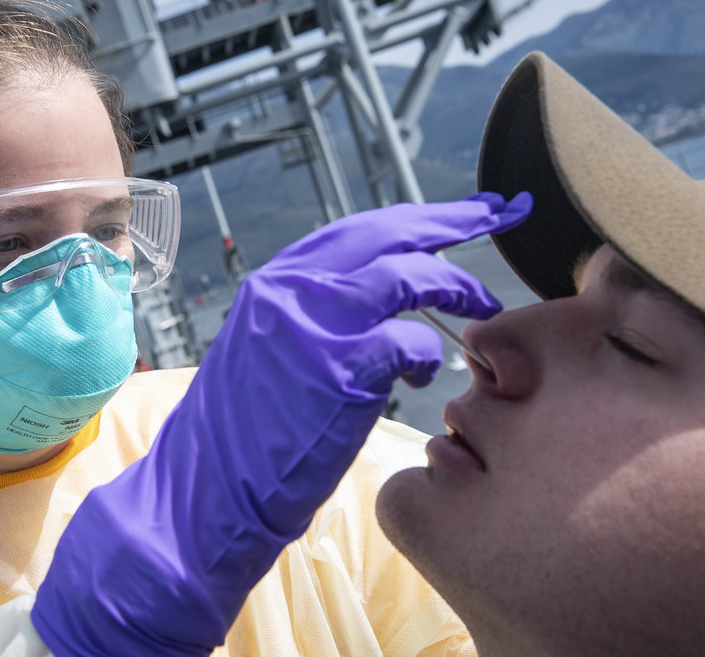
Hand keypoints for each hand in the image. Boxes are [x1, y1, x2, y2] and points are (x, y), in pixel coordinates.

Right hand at [31, 192, 531, 655]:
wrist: (205, 492)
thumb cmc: (244, 433)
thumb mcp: (268, 349)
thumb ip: (314, 313)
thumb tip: (375, 294)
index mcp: (276, 282)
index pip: (359, 229)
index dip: (417, 218)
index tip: (462, 212)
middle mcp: (290, 288)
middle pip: (390, 231)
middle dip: (454, 220)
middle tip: (499, 214)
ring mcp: (312, 325)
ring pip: (407, 272)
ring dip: (456, 285)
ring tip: (482, 305)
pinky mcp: (337, 370)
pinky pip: (409, 341)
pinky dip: (428, 355)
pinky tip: (424, 376)